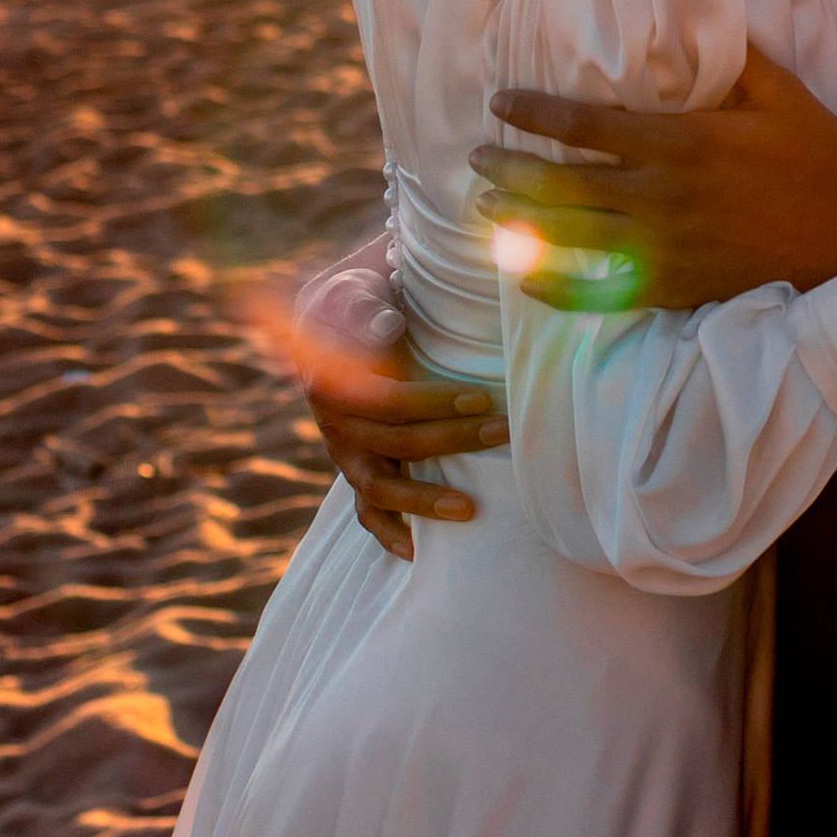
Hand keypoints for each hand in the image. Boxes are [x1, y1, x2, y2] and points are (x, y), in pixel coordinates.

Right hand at [288, 235, 508, 559]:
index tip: (482, 397)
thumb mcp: (359, 282)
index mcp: (332, 376)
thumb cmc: (364, 293)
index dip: (433, 403)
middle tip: (504, 430)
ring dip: (425, 499)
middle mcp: (332, 419)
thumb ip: (364, 302)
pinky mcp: (355, 470)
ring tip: (471, 509)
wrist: (346, 306)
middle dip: (451, 439)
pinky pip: (365, 513)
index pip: (386, 401)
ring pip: (379, 487)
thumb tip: (386, 329)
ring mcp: (343, 450)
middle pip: (393, 443)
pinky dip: (388, 534)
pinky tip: (418, 553)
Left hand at [477, 46, 836, 309]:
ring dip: (522, 224)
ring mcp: (666, 250)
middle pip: (565, 187)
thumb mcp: (781, 92)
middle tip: (474, 161)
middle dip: (512, 172)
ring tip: (485, 212)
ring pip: (574, 239)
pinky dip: (557, 288)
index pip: (587, 127)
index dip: (536, 114)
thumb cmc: (818, 154)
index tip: (500, 102)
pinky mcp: (676, 289)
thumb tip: (697, 14)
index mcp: (682, 143)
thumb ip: (734, 56)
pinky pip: (602, 294)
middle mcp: (663, 198)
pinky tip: (525, 280)